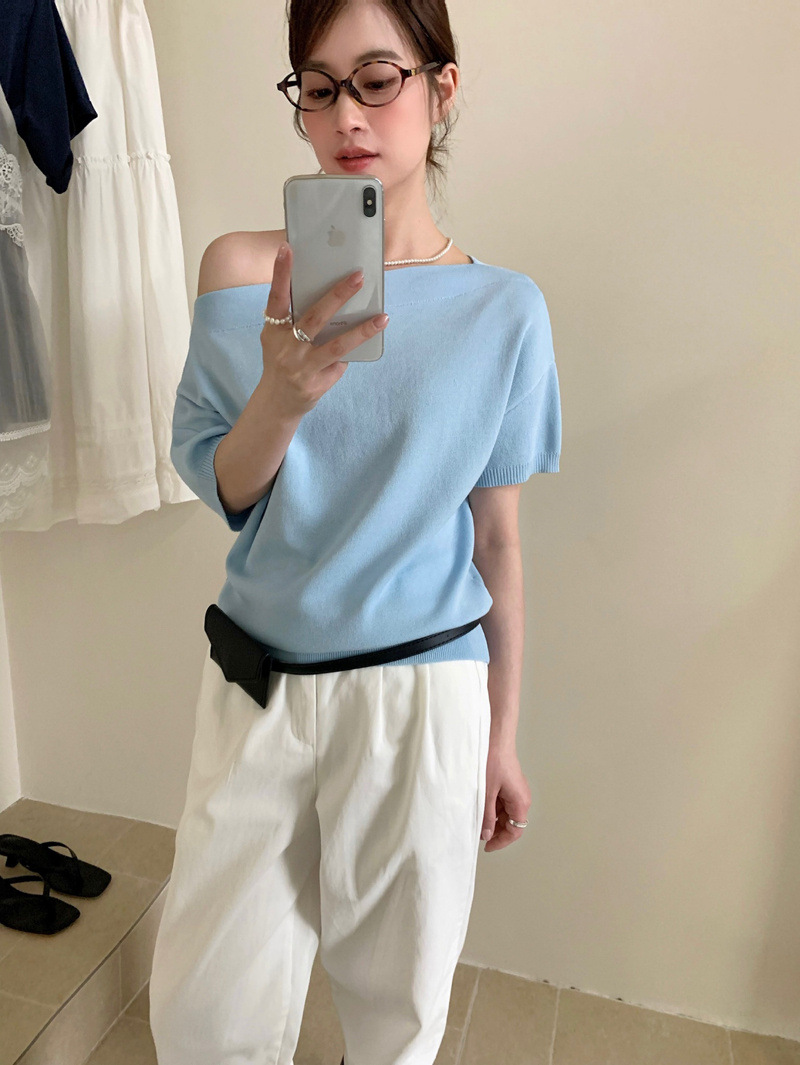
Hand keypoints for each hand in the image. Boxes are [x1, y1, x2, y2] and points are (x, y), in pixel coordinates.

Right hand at [260, 240, 388, 418]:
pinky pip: (341, 363)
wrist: (276, 402)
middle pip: (314, 317)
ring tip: (383, 318)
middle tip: (358, 277)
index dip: (280, 273)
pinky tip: (368, 339)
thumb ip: (294, 317)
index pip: (276, 297)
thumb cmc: (281, 360)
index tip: (287, 248)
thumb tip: (331, 295)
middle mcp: (286, 347)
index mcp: (274, 330)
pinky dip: (354, 351)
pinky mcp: (316, 383)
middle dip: (337, 295)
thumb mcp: (277, 337)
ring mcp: (301, 367)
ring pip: (337, 345)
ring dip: (362, 331)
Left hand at [481, 738, 531, 851]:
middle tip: (479, 835)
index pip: (515, 830)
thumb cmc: (494, 760)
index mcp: (520, 801)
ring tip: (477, 820)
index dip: (501, 841)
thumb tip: (486, 834)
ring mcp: (516, 790)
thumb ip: (486, 815)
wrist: (496, 737)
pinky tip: (479, 806)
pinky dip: (492, 808)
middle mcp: (522, 797)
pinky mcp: (509, 784)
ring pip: (506, 813)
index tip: (487, 847)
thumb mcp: (486, 792)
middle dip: (496, 831)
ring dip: (493, 819)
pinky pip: (503, 802)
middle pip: (512, 823)